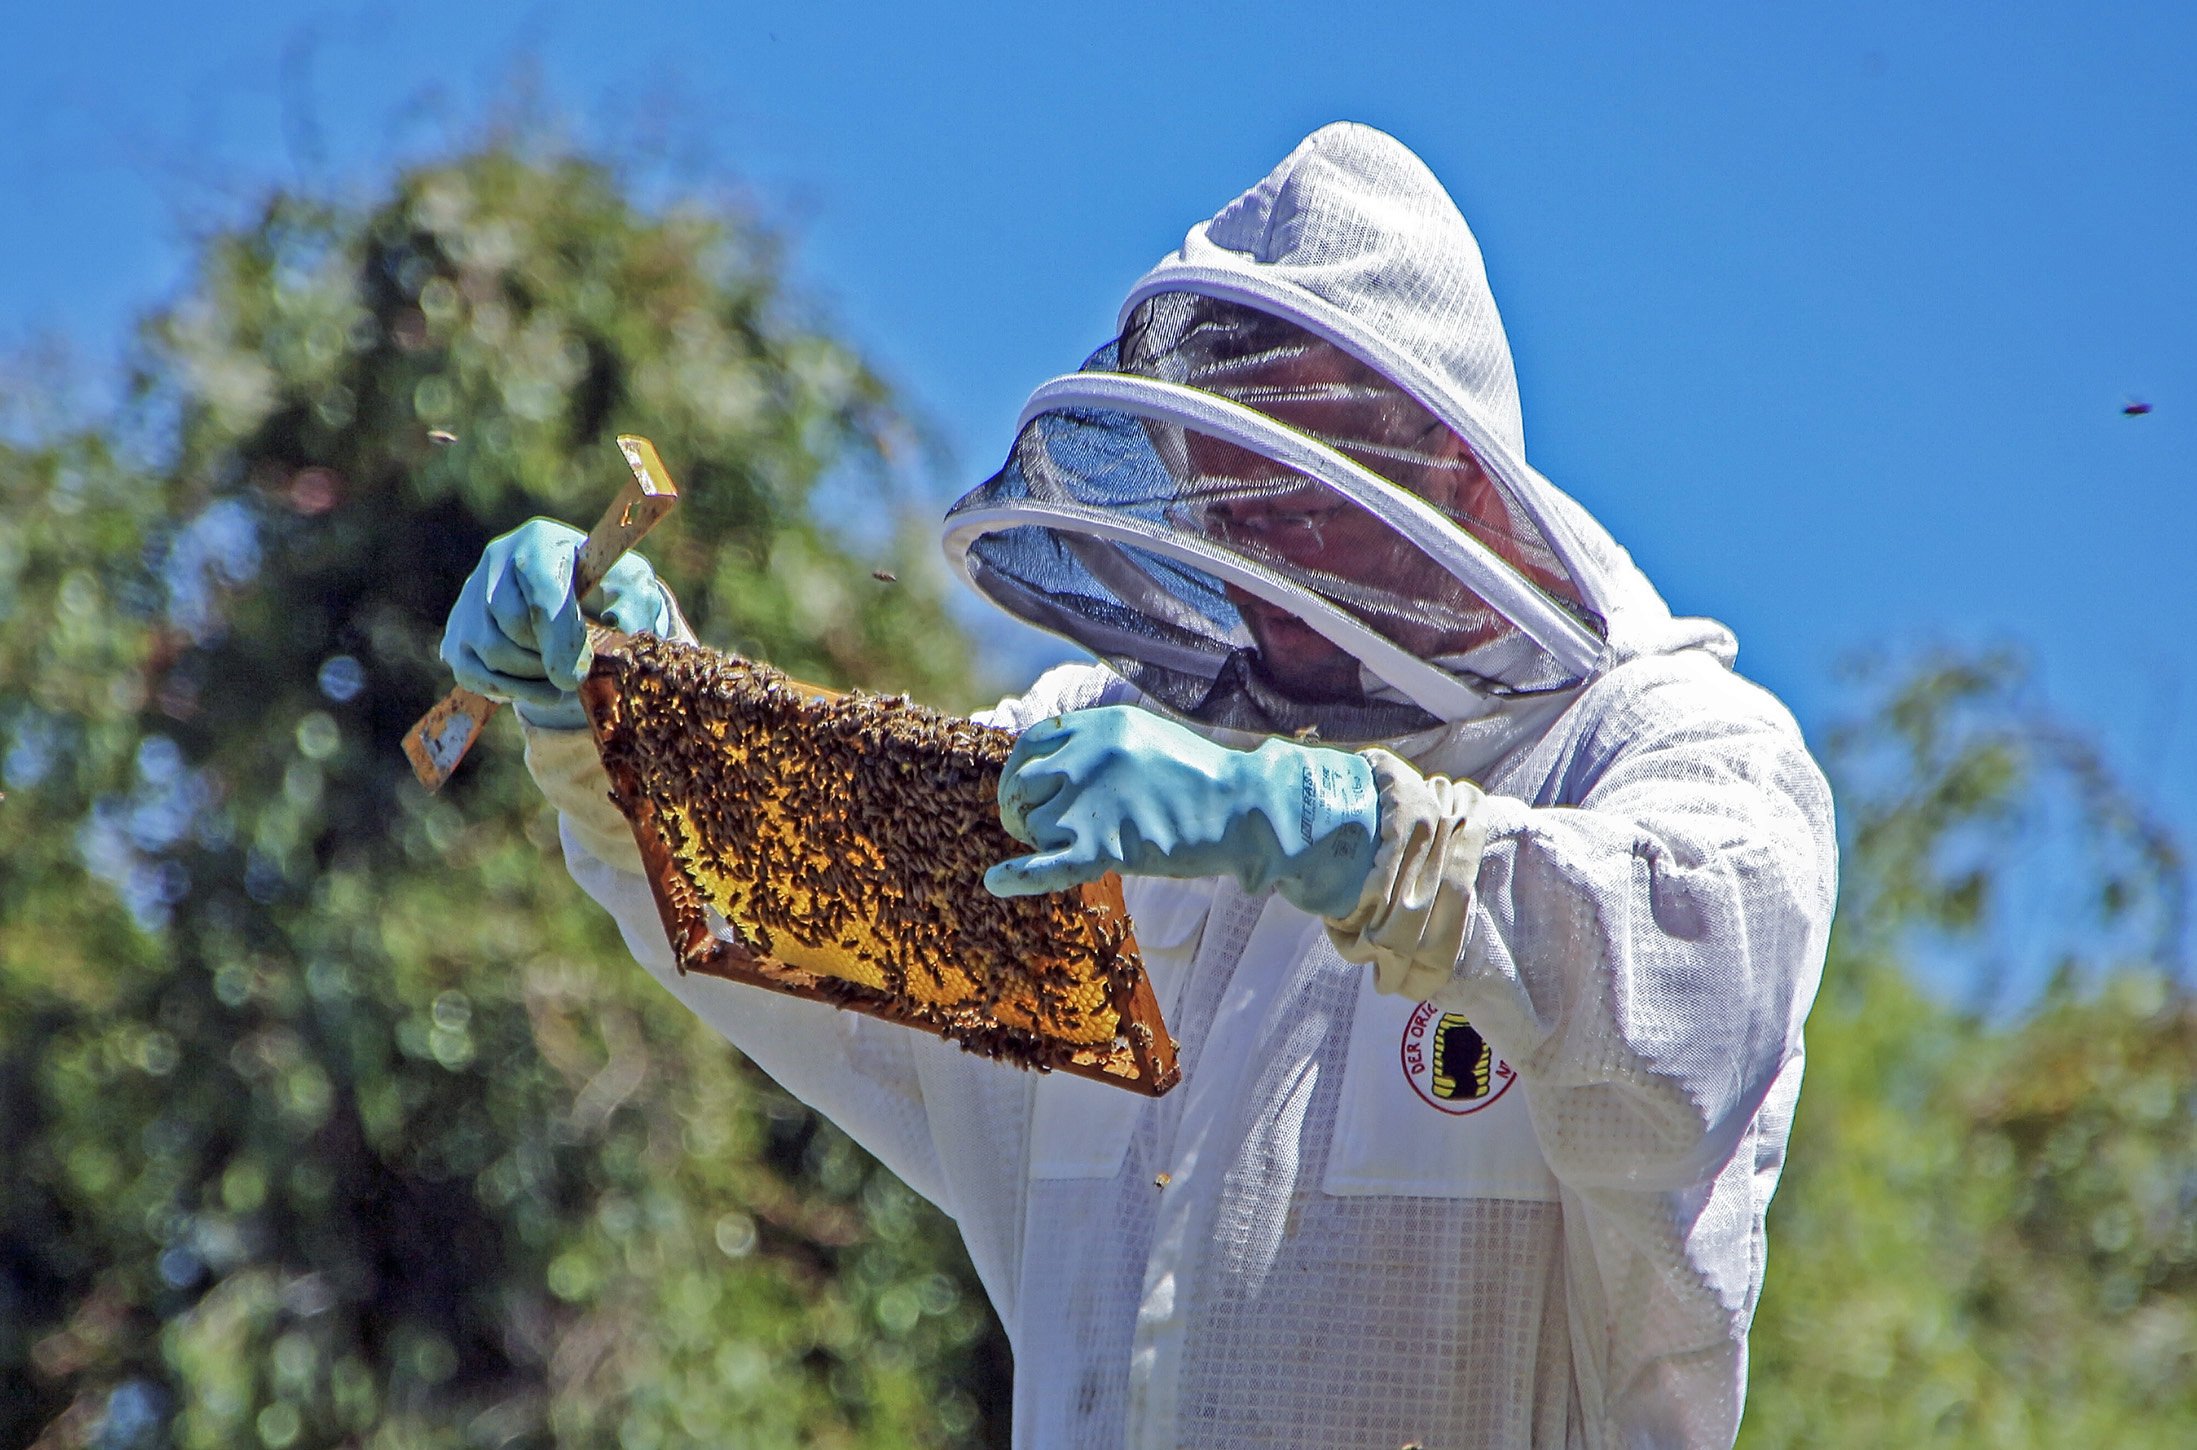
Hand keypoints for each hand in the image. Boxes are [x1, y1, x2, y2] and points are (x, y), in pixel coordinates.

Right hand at [440, 518, 671, 728]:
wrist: (575, 597)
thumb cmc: (606, 590)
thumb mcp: (632, 590)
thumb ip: (632, 607)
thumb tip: (617, 629)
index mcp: (540, 541)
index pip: (541, 590)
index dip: (559, 637)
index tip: (576, 676)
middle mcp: (497, 559)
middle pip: (511, 624)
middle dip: (547, 660)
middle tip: (575, 675)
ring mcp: (470, 595)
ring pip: (490, 651)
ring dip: (530, 679)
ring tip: (560, 681)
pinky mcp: (457, 632)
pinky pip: (473, 673)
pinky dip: (508, 690)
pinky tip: (536, 687)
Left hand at [984, 705, 1379, 917]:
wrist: (1243, 811)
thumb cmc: (1199, 779)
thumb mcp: (1144, 737)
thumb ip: (1098, 742)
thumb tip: (1052, 760)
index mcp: (1098, 726)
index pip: (1031, 745)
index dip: (1022, 771)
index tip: (1026, 791)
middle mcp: (1087, 758)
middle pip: (1022, 787)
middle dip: (1021, 810)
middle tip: (1035, 829)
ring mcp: (1093, 803)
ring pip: (1034, 829)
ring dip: (1046, 843)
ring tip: (1081, 847)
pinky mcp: (1106, 849)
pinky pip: (1046, 866)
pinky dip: (1018, 877)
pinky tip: (996, 882)